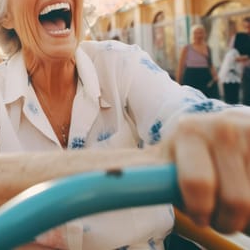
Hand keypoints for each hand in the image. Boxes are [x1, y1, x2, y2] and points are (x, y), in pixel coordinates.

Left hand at [163, 109, 249, 233]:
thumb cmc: (190, 155)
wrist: (224, 129)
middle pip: (236, 201)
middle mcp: (221, 128)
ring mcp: (248, 131)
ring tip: (232, 198)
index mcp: (187, 132)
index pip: (198, 184)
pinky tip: (246, 187)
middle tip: (220, 218)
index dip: (200, 210)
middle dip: (227, 219)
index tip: (200, 217)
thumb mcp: (169, 161)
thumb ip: (151, 177)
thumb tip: (110, 181)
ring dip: (246, 212)